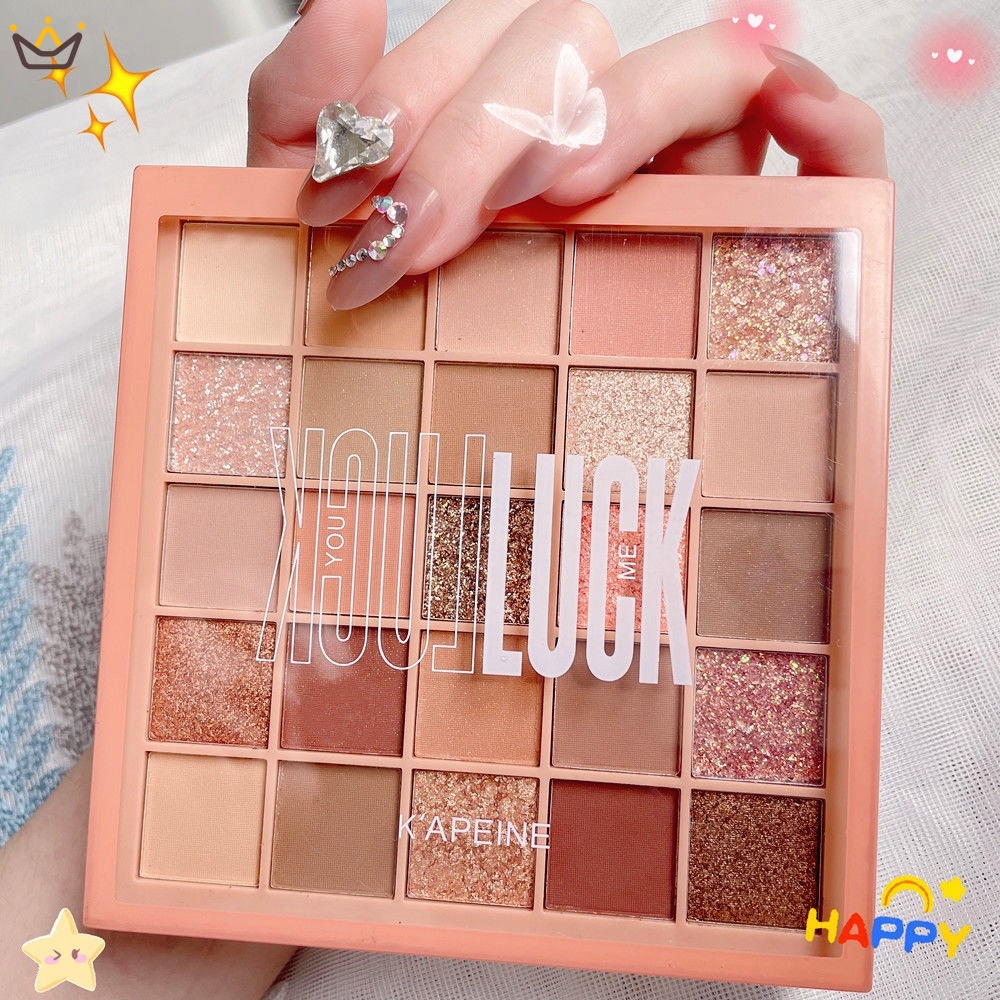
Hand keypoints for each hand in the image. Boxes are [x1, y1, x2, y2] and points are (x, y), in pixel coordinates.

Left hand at [248, 0, 887, 309]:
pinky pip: (835, 150)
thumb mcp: (327, 230)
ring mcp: (684, 172)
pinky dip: (829, 126)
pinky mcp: (758, 229)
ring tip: (553, 194)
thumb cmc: (398, 338)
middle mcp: (596, 127)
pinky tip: (794, 128)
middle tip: (414, 240)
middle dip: (481, 134)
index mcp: (500, 115)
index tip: (338, 202)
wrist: (437, 466)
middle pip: (577, 45)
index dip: (409, 97)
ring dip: (623, 115)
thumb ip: (311, 110)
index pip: (482, 35)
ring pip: (703, 70)